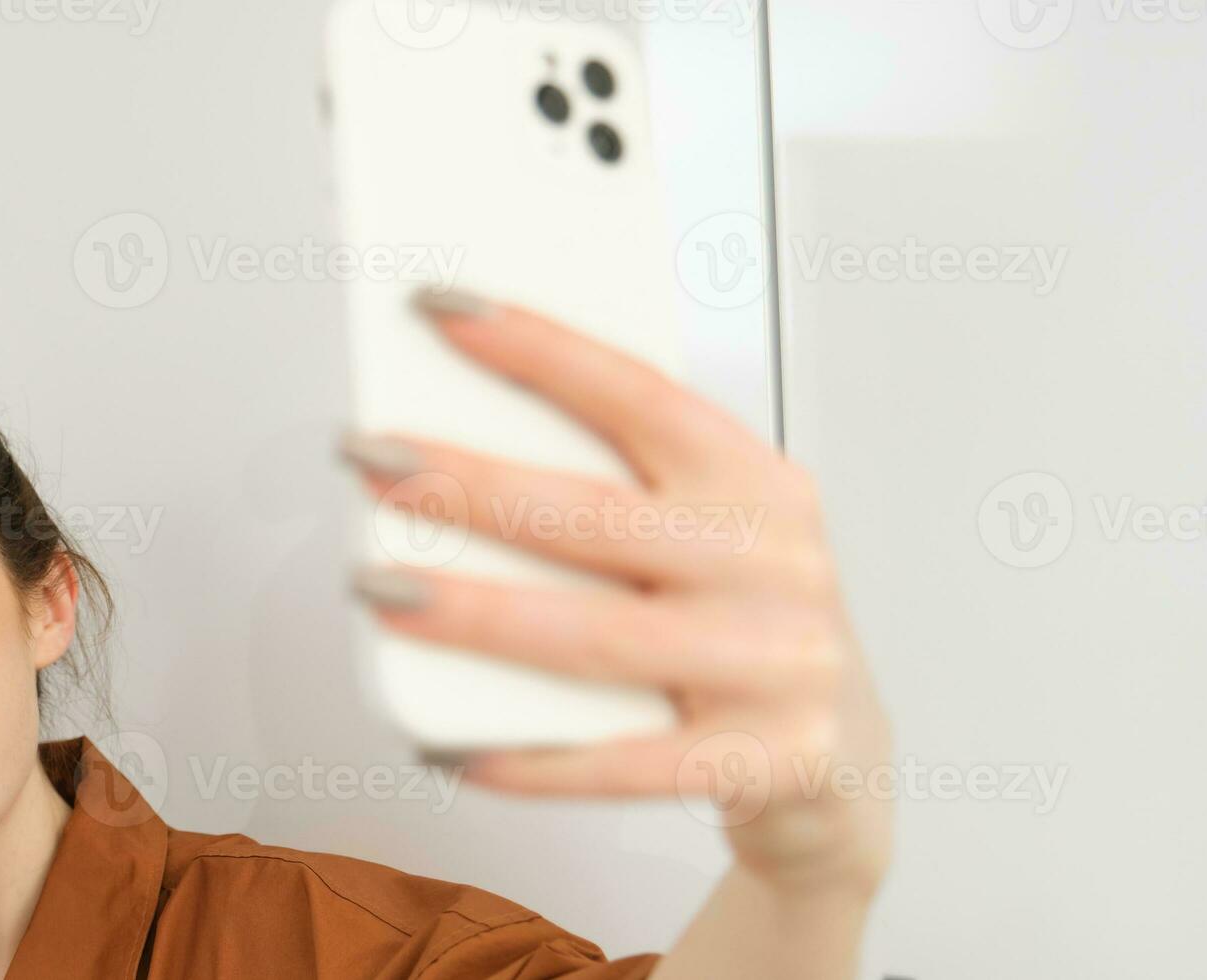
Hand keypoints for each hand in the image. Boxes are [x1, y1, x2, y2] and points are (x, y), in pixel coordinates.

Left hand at [342, 292, 892, 893]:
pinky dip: (531, 760)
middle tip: (369, 457)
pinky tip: (450, 748)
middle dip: (470, 484)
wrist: (837, 766)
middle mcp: (774, 563)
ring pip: (599, 637)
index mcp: (756, 483)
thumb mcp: (706, 538)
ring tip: (378, 589)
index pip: (639, 395)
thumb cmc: (736, 626)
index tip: (440, 308)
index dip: (540, 348)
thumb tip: (442, 456)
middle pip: (597, 516)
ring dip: (475, 613)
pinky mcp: (764, 760)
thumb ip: (613, 493)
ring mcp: (777, 665)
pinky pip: (623, 765)